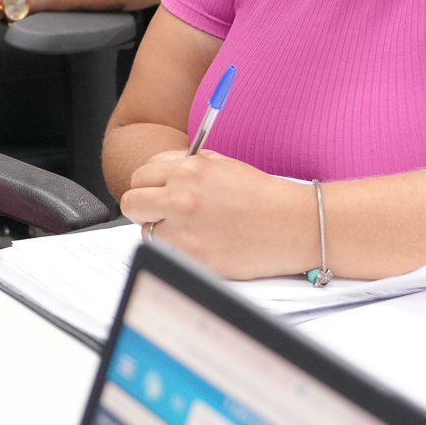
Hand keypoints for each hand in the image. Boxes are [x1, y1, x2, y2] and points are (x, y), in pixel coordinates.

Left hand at [118, 150, 319, 278]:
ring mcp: (186, 233)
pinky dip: (177, 249)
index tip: (154, 189)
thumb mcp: (221, 164)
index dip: (147, 183)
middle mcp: (182, 201)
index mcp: (188, 173)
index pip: (140, 176)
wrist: (293, 225)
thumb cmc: (263, 195)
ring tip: (186, 227)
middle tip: (158, 210)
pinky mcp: (195, 259)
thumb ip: (185, 165)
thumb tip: (160, 170)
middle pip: (132, 204)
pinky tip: (200, 241)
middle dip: (142, 206)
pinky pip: (168, 253)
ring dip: (160, 229)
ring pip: (146, 232)